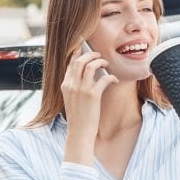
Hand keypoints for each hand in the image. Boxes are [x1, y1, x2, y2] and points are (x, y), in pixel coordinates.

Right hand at [60, 47, 116, 164]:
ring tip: (106, 64)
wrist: (79, 132)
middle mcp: (71, 85)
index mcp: (65, 85)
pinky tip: (114, 79)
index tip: (82, 47)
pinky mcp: (92, 95)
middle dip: (90, 54)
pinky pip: (103, 79)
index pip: (70, 64)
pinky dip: (110, 77)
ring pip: (90, 66)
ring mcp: (81, 89)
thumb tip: (88, 73)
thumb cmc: (78, 117)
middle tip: (98, 55)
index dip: (77, 53)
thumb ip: (75, 86)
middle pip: (80, 61)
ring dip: (100, 62)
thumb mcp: (71, 99)